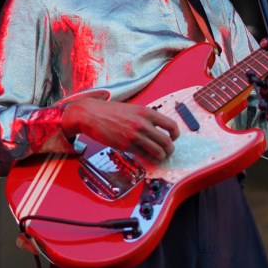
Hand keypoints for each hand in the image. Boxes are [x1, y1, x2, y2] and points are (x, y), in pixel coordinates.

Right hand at [61, 96, 179, 160]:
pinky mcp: (126, 146)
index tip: (174, 137)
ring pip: (157, 151)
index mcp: (146, 112)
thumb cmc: (111, 111)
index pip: (170, 125)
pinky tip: (150, 158)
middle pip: (166, 141)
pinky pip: (144, 155)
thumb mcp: (133, 108)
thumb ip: (146, 117)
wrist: (92, 115)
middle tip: (168, 151)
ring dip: (162, 156)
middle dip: (170, 149)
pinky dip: (150, 159)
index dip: (175, 134)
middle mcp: (143, 124)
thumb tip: (158, 128)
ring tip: (160, 157)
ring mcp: (134, 135)